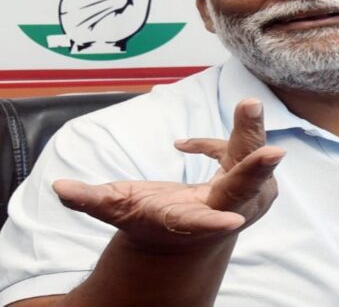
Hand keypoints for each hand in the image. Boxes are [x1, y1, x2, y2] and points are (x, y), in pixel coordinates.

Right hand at [52, 99, 283, 248]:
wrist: (184, 236)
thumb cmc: (150, 221)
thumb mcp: (118, 211)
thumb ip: (91, 200)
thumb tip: (60, 186)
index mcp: (191, 222)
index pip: (202, 222)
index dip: (215, 222)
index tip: (233, 222)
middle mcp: (225, 211)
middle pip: (242, 189)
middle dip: (255, 169)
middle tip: (274, 151)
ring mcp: (244, 195)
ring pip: (251, 160)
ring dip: (249, 133)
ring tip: (249, 106)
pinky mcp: (250, 176)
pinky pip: (243, 148)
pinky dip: (220, 138)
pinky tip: (186, 145)